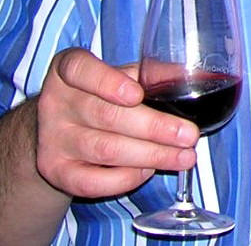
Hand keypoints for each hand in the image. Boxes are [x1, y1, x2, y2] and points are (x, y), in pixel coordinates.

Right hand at [34, 49, 198, 198]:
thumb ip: (152, 74)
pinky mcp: (56, 171)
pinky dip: (125, 178)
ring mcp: (53, 139)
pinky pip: (92, 181)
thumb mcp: (122, 76)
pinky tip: (149, 171)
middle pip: (106, 116)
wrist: (61, 129)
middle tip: (189, 135)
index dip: (107, 82)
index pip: (80, 69)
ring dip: (150, 155)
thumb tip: (197, 78)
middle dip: (154, 128)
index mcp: (69, 71)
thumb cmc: (102, 95)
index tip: (137, 94)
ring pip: (105, 150)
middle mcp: (56, 103)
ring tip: (183, 157)